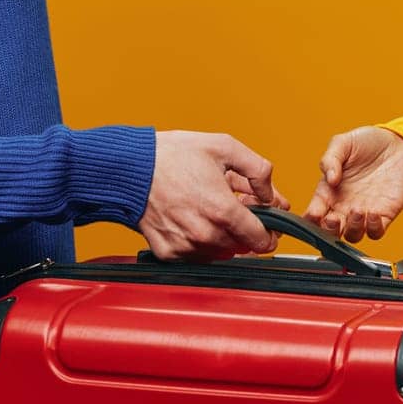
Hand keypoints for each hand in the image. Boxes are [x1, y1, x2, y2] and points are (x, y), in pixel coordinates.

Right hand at [138, 131, 289, 259]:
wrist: (130, 167)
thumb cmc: (173, 155)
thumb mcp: (225, 147)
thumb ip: (258, 171)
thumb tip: (272, 196)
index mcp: (222, 211)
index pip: (261, 241)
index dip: (270, 233)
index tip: (268, 226)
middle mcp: (205, 235)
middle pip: (242, 247)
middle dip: (246, 229)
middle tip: (237, 207)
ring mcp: (185, 247)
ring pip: (220, 253)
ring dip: (224, 236)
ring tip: (212, 210)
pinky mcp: (168, 252)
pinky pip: (196, 256)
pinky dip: (200, 241)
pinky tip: (193, 218)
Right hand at [303, 126, 402, 242]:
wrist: (399, 143)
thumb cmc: (368, 143)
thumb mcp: (344, 143)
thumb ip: (330, 159)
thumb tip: (329, 178)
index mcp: (329, 192)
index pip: (314, 213)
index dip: (311, 218)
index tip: (314, 213)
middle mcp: (344, 206)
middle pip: (330, 231)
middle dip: (328, 231)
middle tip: (332, 219)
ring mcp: (364, 213)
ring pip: (353, 236)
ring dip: (352, 229)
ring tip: (357, 211)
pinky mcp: (385, 214)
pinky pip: (376, 232)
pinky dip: (373, 228)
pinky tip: (373, 214)